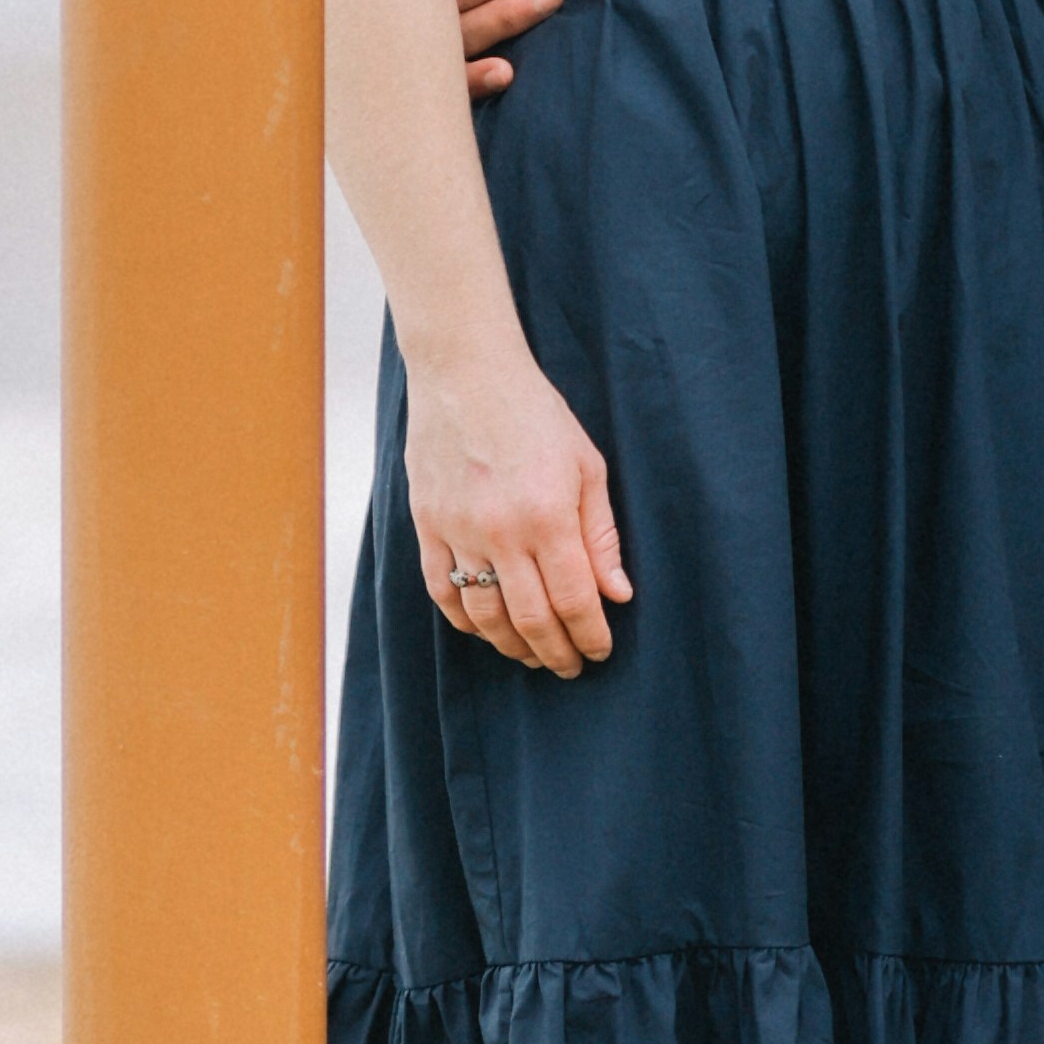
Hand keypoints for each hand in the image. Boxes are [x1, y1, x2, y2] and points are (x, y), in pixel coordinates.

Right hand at [403, 344, 629, 680]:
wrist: (467, 376)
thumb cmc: (536, 415)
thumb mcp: (587, 466)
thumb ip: (600, 535)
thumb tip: (617, 593)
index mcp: (548, 515)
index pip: (573, 599)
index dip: (589, 635)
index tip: (600, 652)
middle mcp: (500, 532)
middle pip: (530, 619)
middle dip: (556, 652)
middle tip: (571, 667)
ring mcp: (458, 531)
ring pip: (484, 616)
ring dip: (512, 646)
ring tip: (534, 656)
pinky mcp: (427, 526)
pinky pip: (442, 591)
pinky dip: (465, 621)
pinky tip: (487, 630)